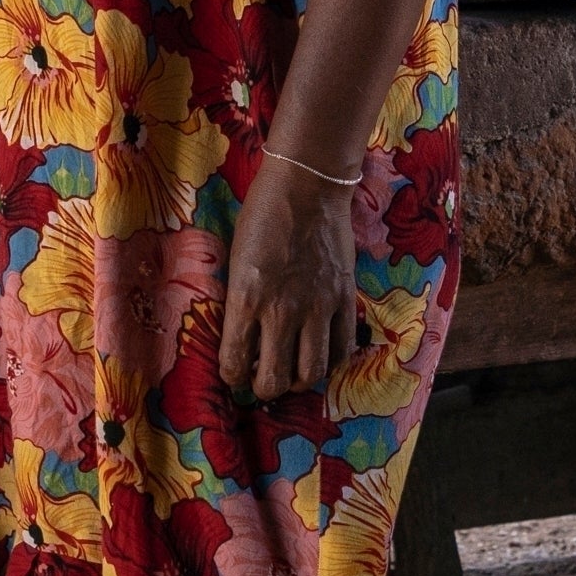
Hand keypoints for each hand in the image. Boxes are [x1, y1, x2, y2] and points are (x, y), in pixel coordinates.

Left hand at [220, 147, 359, 404]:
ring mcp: (317, 307)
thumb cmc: (262, 216)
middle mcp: (281, 311)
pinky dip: (331, 360)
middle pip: (274, 381)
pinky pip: (342, 349)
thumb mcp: (235, 261)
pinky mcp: (344, 299)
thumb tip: (243, 339)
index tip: (234, 373)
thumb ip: (240, 302)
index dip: (232, 377)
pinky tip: (320, 352)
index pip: (234, 363)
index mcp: (245, 299)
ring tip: (293, 373)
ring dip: (298, 382)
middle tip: (262, 382)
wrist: (307, 185)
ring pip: (311, 374)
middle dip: (264, 389)